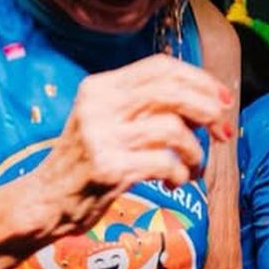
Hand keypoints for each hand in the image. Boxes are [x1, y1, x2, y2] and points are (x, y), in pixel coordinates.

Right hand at [27, 54, 232, 238]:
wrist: (45, 201)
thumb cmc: (87, 162)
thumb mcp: (108, 121)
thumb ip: (147, 107)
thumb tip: (206, 105)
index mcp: (101, 87)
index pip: (161, 67)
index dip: (200, 80)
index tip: (224, 99)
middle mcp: (99, 105)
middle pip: (172, 92)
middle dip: (209, 111)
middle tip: (223, 133)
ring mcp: (102, 136)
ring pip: (174, 129)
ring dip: (196, 152)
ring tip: (192, 168)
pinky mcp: (108, 168)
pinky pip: (165, 164)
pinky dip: (180, 174)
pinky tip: (174, 182)